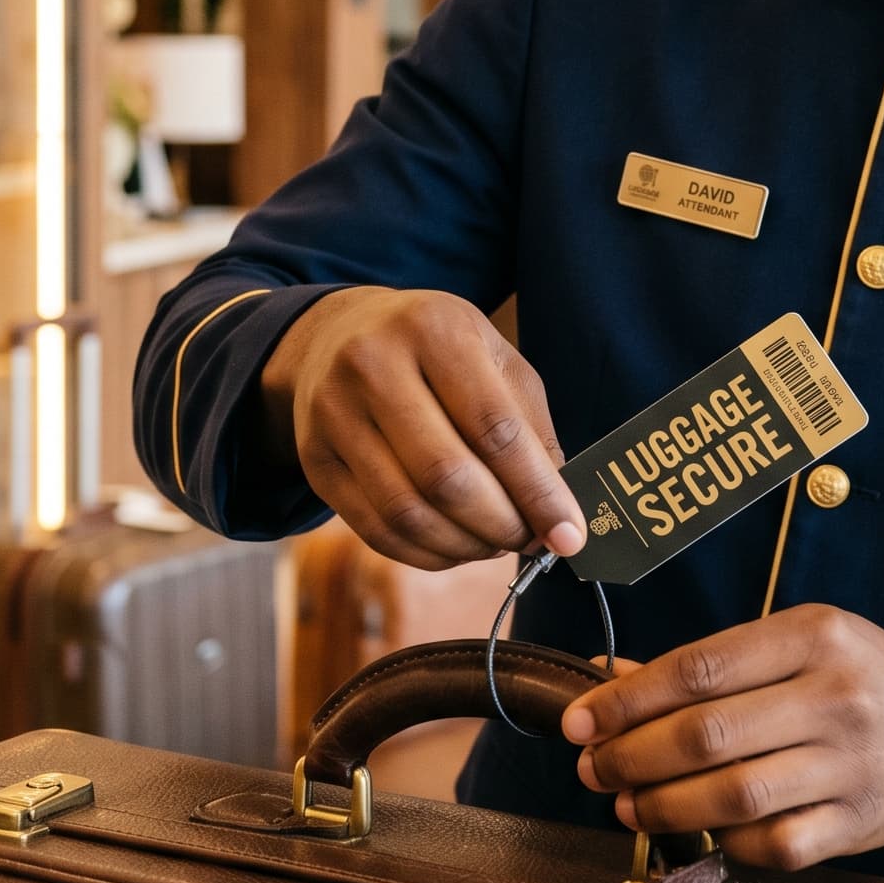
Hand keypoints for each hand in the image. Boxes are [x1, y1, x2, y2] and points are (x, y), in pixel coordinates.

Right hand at [260, 287, 585, 568]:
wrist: (337, 334)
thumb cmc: (436, 351)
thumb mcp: (492, 359)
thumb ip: (531, 428)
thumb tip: (558, 512)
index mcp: (435, 329)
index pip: (494, 428)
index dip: (537, 491)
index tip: (569, 535)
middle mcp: (374, 365)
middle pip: (446, 477)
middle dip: (501, 525)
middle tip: (529, 540)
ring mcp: (334, 413)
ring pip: (407, 512)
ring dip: (463, 547)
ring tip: (493, 544)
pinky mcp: (314, 458)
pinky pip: (375, 529)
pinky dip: (425, 553)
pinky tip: (454, 547)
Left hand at [559, 605, 883, 870]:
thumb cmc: (851, 673)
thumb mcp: (790, 642)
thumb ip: (707, 664)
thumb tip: (605, 679)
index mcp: (812, 635)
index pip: (701, 667)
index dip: (628, 699)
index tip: (582, 719)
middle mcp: (837, 696)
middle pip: (709, 734)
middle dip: (633, 756)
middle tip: (593, 767)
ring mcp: (852, 764)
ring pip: (735, 795)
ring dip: (664, 806)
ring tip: (627, 804)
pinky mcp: (859, 822)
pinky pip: (775, 844)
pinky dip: (725, 842)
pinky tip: (699, 831)